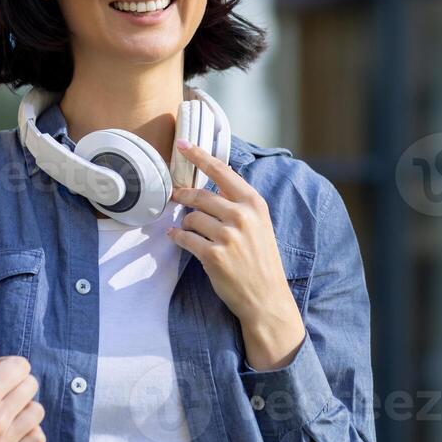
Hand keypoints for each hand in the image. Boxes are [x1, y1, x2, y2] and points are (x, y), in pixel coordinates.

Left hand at [168, 140, 305, 370]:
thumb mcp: (259, 225)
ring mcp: (228, 236)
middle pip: (200, 195)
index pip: (222, 172)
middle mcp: (242, 216)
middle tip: (175, 196)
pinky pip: (185, 238)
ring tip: (189, 230)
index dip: (200, 156)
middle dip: (184, 195)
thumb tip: (207, 188)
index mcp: (254, 204)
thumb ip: (237, 205)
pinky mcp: (214, 256)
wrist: (266, 297)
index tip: (183, 144)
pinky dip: (178, 237)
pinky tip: (178, 238)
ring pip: (191, 218)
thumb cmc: (260, 260)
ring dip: (185, 223)